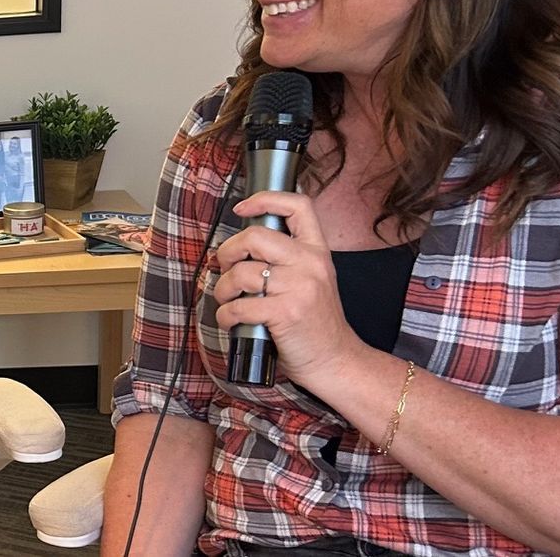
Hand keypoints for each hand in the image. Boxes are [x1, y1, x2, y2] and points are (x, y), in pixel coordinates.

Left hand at [212, 190, 366, 385]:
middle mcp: (311, 264)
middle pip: (255, 236)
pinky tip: (231, 321)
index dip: (266, 199)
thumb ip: (286, 259)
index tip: (243, 208)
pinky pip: (238, 306)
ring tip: (228, 300)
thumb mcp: (310, 280)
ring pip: (240, 273)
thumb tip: (241, 245)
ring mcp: (299, 288)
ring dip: (223, 289)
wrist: (336, 360)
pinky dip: (225, 315)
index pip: (298, 206)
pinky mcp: (285, 313)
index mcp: (317, 251)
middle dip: (228, 251)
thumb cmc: (314, 323)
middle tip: (225, 267)